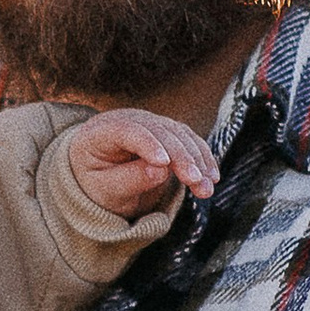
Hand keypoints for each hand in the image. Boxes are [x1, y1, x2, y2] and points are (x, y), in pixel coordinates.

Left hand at [63, 106, 219, 221]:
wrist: (100, 176)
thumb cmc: (97, 184)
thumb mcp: (105, 190)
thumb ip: (129, 179)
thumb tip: (160, 170)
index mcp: (100, 132)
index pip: (127, 131)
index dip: (147, 144)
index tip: (164, 164)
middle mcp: (127, 120)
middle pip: (159, 131)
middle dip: (181, 157)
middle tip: (196, 181)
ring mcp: (149, 123)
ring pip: (179, 134)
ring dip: (197, 160)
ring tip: (206, 188)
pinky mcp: (167, 131)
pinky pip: (189, 140)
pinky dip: (202, 157)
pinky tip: (212, 176)